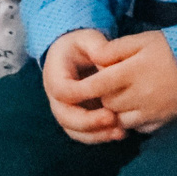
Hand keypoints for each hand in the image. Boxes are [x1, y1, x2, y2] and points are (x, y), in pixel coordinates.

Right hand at [42, 29, 125, 143]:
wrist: (77, 55)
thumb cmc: (83, 45)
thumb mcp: (88, 38)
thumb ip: (97, 47)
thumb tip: (105, 62)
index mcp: (55, 75)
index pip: (61, 90)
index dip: (79, 96)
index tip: (102, 94)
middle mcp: (56, 98)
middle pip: (65, 117)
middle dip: (88, 123)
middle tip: (113, 120)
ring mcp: (66, 111)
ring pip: (74, 131)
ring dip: (96, 135)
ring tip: (120, 132)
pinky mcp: (78, 119)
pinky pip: (85, 134)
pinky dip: (101, 137)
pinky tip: (121, 133)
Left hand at [82, 30, 176, 132]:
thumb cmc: (172, 48)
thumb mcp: (143, 40)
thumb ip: (115, 49)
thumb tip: (93, 59)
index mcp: (133, 71)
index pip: (97, 85)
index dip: (84, 88)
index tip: (78, 87)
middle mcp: (140, 94)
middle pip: (107, 103)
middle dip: (105, 95)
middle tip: (112, 84)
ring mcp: (152, 111)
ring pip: (120, 118)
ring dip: (118, 110)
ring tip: (126, 96)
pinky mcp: (163, 122)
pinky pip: (138, 128)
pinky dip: (135, 120)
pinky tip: (141, 106)